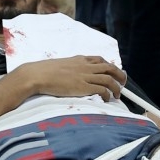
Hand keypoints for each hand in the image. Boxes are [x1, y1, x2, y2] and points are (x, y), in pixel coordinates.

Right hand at [11, 55, 125, 102]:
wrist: (36, 75)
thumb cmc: (43, 72)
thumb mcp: (60, 65)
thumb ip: (70, 67)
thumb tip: (72, 74)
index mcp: (79, 59)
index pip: (100, 60)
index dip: (110, 66)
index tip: (113, 72)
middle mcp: (85, 66)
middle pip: (110, 67)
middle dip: (120, 75)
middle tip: (123, 83)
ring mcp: (84, 76)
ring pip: (109, 79)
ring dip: (117, 87)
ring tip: (118, 94)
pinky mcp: (82, 87)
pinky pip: (102, 90)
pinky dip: (107, 95)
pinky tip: (106, 99)